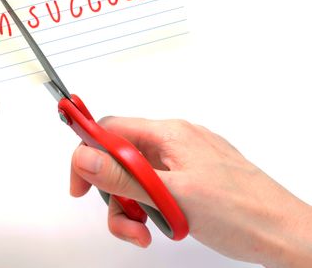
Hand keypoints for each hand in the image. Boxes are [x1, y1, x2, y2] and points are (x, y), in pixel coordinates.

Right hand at [70, 117, 311, 266]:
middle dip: (113, 193)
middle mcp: (174, 142)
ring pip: (137, 179)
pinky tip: (162, 227)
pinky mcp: (190, 180)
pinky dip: (150, 210)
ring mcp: (183, 161)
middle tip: (123, 220)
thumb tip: (84, 157)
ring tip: (145, 232)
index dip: (87, 153)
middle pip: (121, 159)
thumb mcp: (172, 196)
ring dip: (132, 208)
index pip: (111, 129)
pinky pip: (156, 189)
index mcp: (170, 134)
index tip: (79, 182)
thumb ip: (123, 177)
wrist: (285, 235)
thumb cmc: (242, 212)